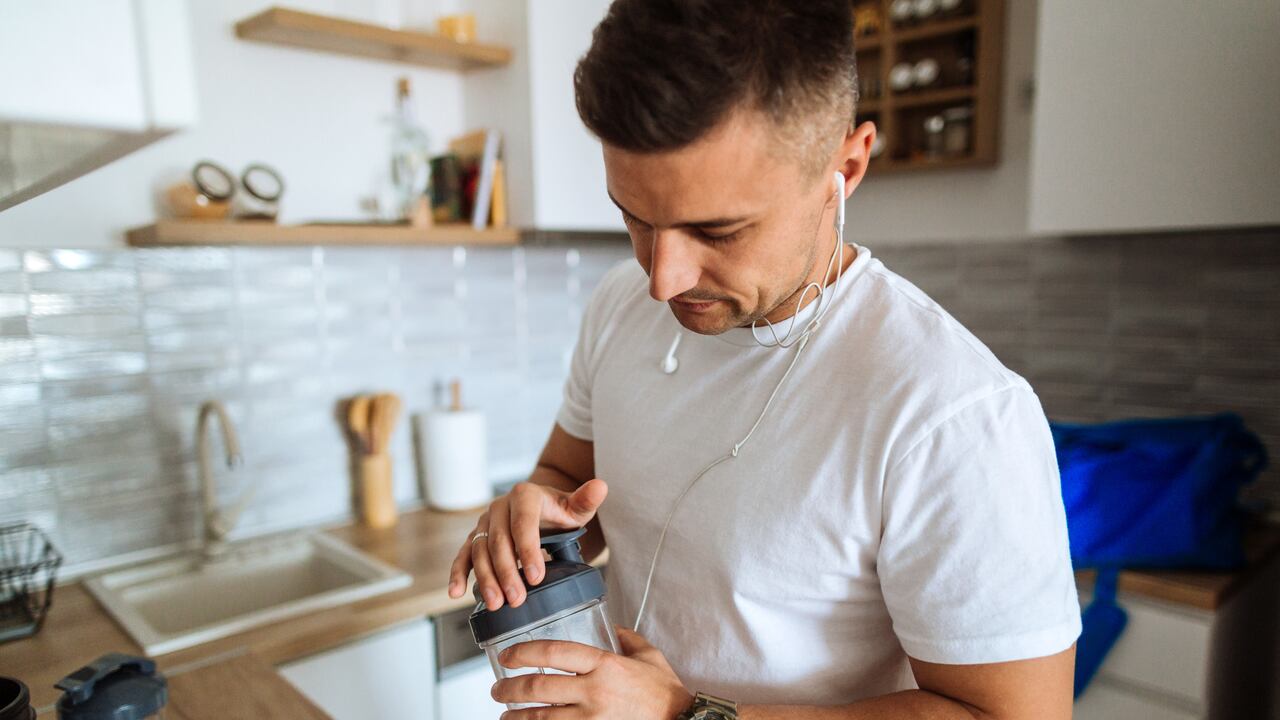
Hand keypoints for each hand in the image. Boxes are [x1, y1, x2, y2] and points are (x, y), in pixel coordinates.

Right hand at [447, 478, 608, 609]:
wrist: (540, 509)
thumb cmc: (560, 511)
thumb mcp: (576, 507)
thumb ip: (586, 499)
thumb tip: (601, 486)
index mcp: (524, 495)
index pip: (523, 523)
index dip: (528, 550)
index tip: (537, 576)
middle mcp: (500, 507)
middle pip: (499, 541)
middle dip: (507, 572)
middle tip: (516, 599)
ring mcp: (485, 523)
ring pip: (480, 551)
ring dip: (485, 578)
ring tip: (496, 604)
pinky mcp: (476, 538)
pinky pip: (464, 555)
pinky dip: (458, 573)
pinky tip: (456, 593)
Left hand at [491, 626, 693, 718]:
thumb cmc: (666, 693)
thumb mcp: (648, 657)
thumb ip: (626, 638)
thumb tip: (609, 626)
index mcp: (605, 665)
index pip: (555, 652)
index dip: (525, 652)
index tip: (508, 655)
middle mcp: (595, 692)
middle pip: (539, 688)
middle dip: (510, 688)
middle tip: (497, 689)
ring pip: (541, 719)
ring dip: (516, 717)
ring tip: (506, 715)